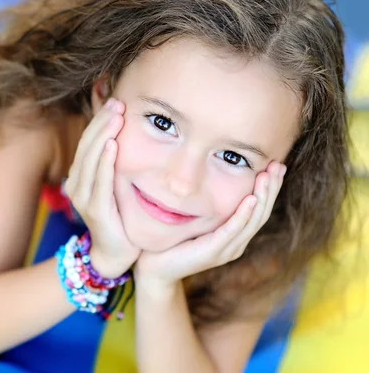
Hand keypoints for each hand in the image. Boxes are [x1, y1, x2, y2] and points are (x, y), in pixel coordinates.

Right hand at [63, 98, 140, 277]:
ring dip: (104, 135)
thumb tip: (125, 134)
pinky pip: (100, 181)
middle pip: (88, 146)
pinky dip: (105, 162)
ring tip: (116, 117)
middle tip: (117, 103)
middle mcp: (76, 184)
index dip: (99, 121)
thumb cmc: (118, 217)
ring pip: (92, 159)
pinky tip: (113, 145)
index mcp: (79, 176)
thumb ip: (113, 164)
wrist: (115, 253)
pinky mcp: (96, 210)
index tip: (115, 102)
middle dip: (102, 123)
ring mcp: (83, 198)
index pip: (88, 142)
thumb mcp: (113, 186)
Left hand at [135, 161, 286, 289]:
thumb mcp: (195, 219)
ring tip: (268, 176)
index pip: (259, 209)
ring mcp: (226, 250)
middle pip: (261, 213)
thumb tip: (211, 173)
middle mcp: (235, 244)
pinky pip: (232, 231)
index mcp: (234, 236)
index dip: (270, 188)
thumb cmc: (173, 241)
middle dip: (271, 189)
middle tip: (279, 165)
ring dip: (262, 197)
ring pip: (252, 221)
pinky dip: (242, 215)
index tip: (276, 164)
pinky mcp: (213, 253)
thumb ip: (208, 204)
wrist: (155, 269)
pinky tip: (250, 199)